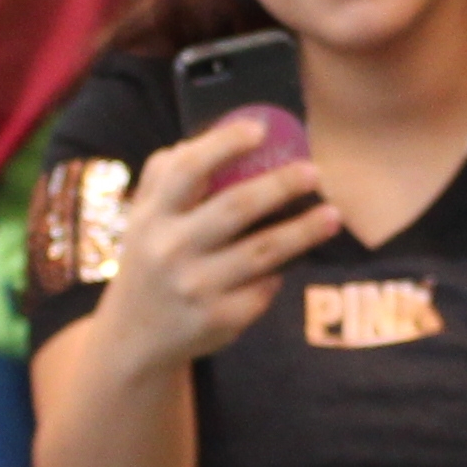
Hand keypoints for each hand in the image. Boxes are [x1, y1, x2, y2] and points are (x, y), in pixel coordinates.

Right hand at [92, 117, 339, 365]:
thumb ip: (167, 173)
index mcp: (152, 216)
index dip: (224, 145)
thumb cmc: (149, 259)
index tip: (259, 129)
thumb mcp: (143, 217)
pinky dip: (279, 272)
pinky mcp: (219, 320)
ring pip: (263, 251)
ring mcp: (195, 287)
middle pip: (236, 208)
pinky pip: (263, 288)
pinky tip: (294, 260)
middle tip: (313, 172)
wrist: (133, 337)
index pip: (187, 170)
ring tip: (333, 215)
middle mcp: (170, 250)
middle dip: (280, 186)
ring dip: (303, 230)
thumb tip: (220, 132)